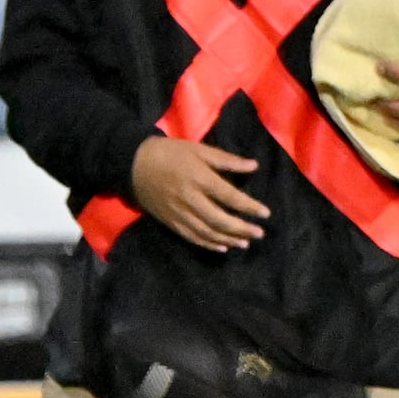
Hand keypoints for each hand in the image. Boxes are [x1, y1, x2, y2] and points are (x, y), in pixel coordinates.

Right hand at [134, 135, 267, 250]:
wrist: (132, 163)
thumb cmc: (170, 153)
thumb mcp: (199, 150)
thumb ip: (227, 160)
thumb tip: (254, 166)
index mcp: (199, 179)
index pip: (229, 197)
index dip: (249, 207)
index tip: (265, 214)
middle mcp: (189, 199)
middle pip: (219, 219)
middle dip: (241, 229)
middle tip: (259, 233)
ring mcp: (177, 212)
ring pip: (205, 231)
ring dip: (227, 239)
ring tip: (245, 243)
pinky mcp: (168, 221)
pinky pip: (190, 236)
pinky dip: (207, 244)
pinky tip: (222, 247)